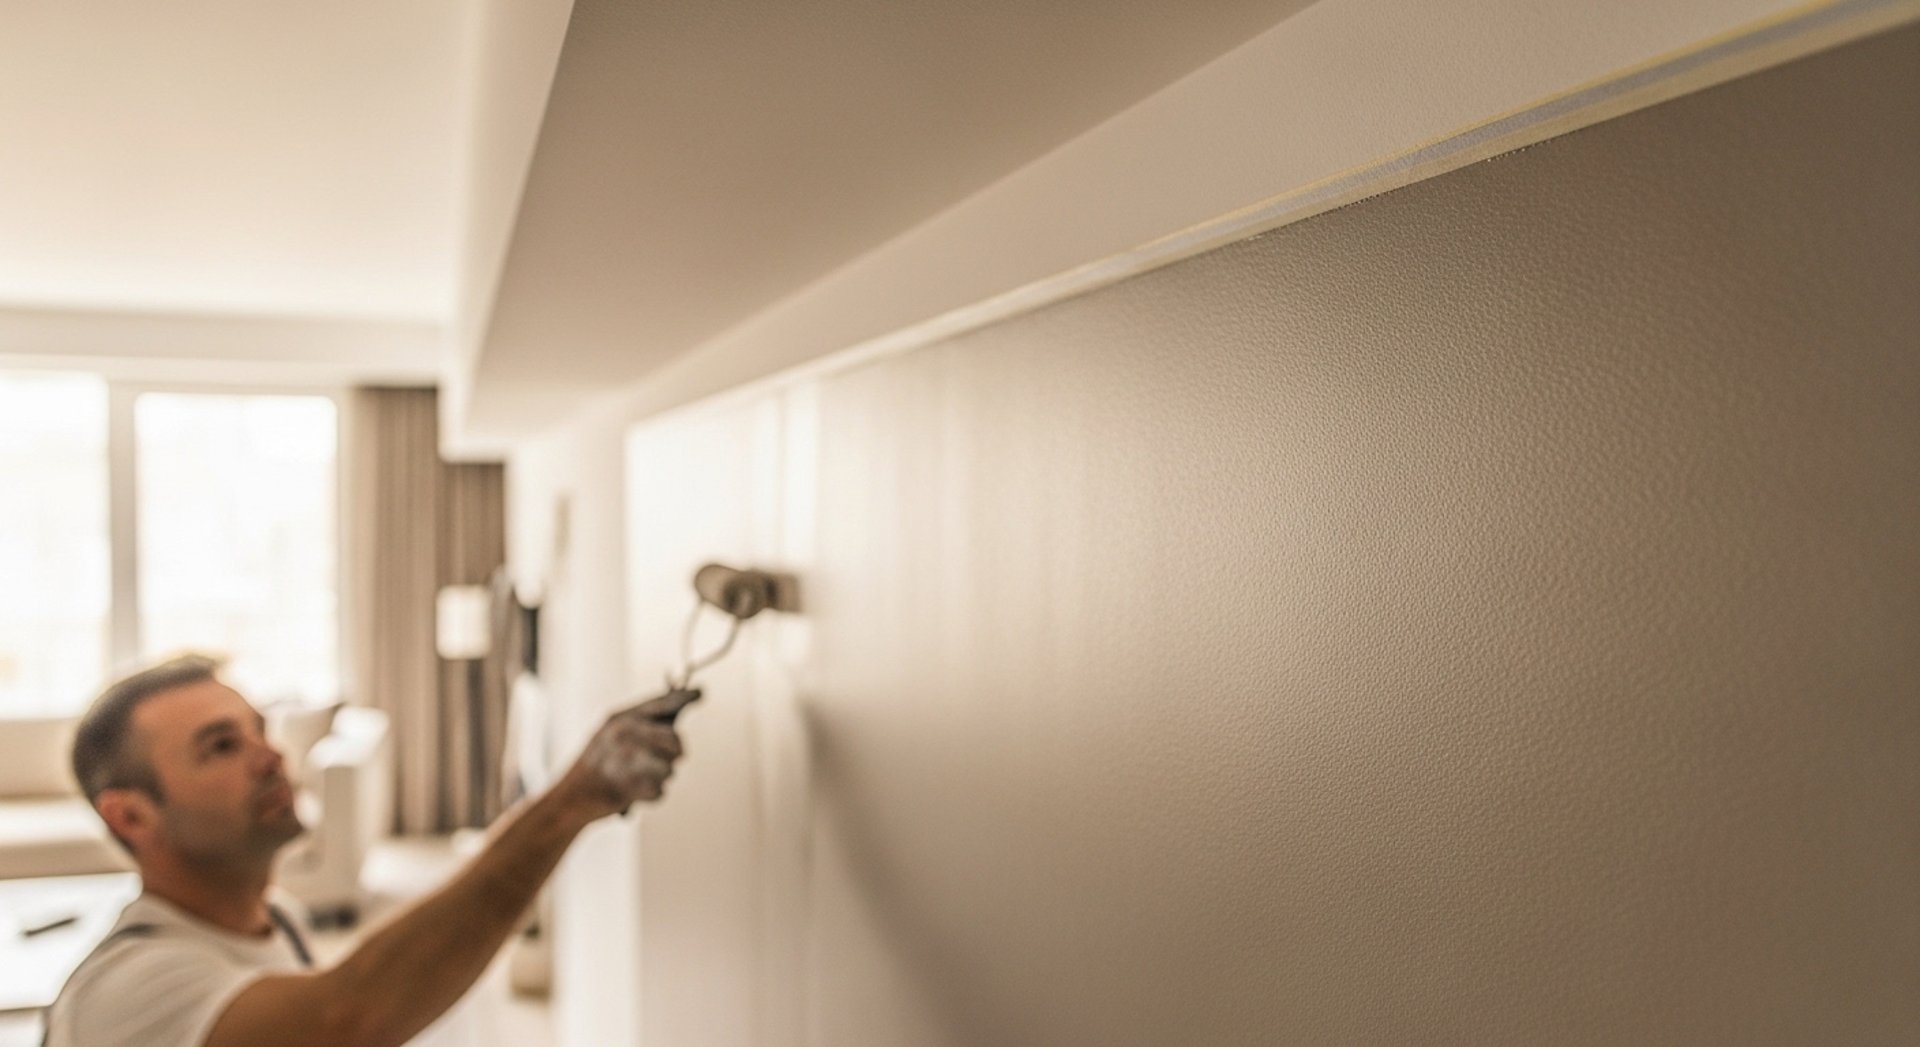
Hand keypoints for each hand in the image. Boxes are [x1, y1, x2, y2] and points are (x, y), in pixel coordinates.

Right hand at [557, 689, 699, 820]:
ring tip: (637, 778)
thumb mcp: (610, 735)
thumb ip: (640, 725)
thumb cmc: (596, 766)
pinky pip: (660, 791)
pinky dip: (651, 796)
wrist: (569, 799)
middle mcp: (624, 733)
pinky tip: (633, 793)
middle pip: (675, 740)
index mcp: (619, 719)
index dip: (683, 697)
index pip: (659, 703)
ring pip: (670, 769)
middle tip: (665, 760)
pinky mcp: (629, 786)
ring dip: (660, 778)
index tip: (700, 692)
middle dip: (675, 753)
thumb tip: (676, 721)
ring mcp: (626, 759)